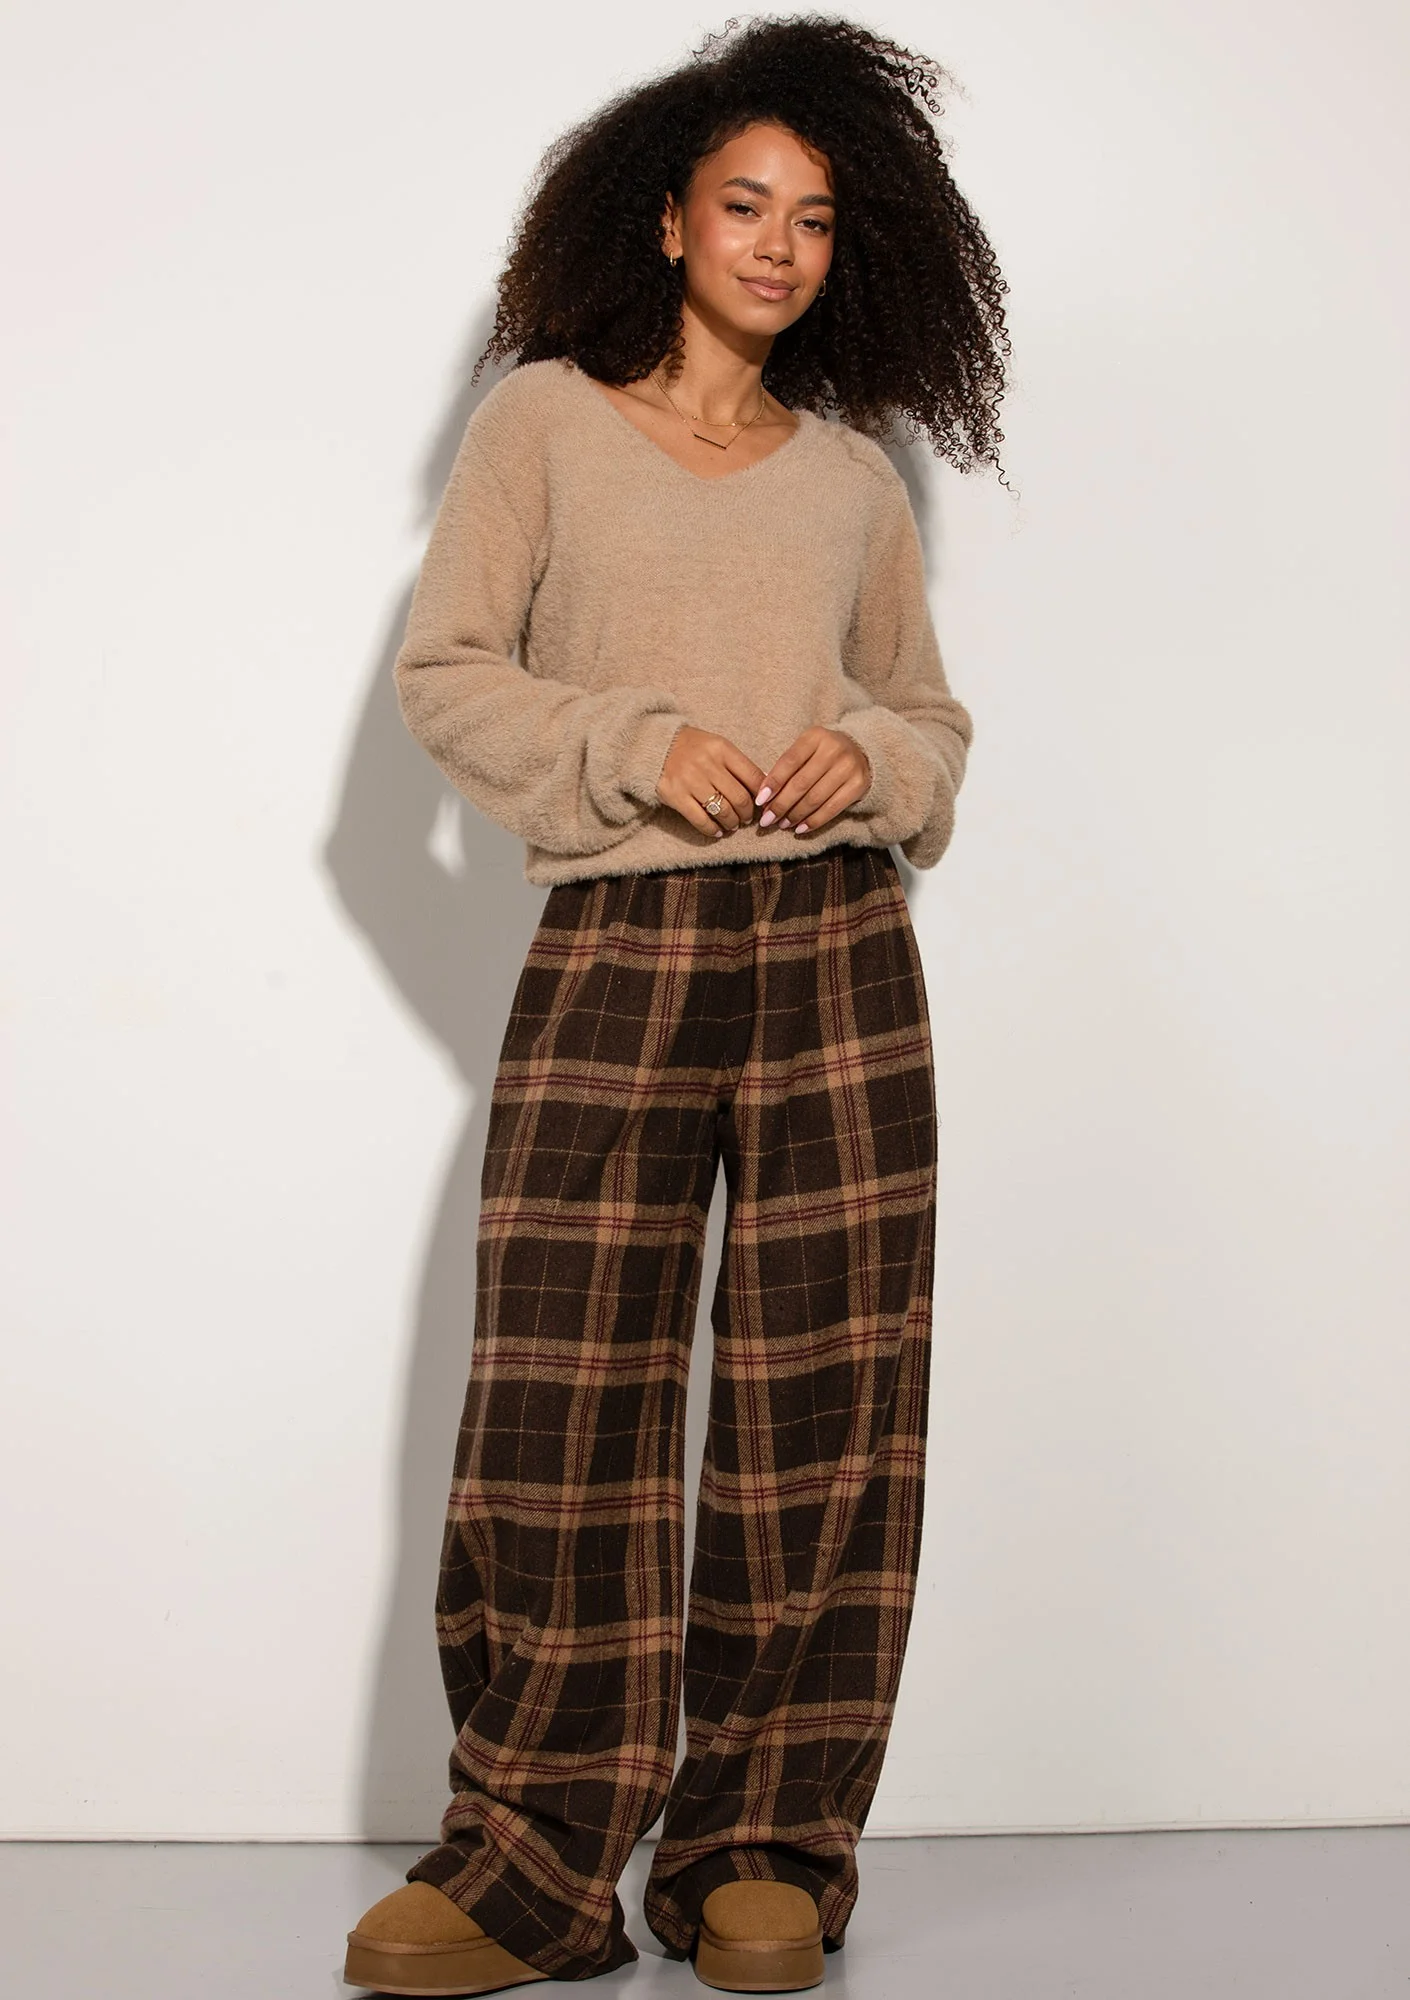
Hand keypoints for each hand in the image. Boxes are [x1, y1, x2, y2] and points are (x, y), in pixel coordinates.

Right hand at [656, 725, 767, 838]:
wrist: (656, 744)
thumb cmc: (692, 747)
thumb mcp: (716, 746)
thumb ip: (737, 764)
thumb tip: (762, 787)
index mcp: (722, 749)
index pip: (753, 776)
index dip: (762, 795)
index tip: (762, 804)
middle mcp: (708, 764)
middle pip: (740, 798)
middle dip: (747, 814)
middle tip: (746, 818)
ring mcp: (691, 780)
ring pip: (723, 811)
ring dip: (732, 823)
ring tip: (732, 825)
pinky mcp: (676, 796)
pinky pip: (700, 820)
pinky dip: (712, 830)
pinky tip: (716, 832)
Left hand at [753, 728, 872, 834]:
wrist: (860, 752)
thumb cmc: (822, 754)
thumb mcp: (805, 750)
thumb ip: (787, 768)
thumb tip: (764, 797)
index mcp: (815, 736)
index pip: (789, 761)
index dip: (773, 783)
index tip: (759, 801)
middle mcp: (833, 749)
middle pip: (801, 783)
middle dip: (781, 805)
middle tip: (767, 820)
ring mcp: (848, 767)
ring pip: (815, 798)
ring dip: (795, 815)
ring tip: (782, 824)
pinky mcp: (858, 785)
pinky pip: (831, 808)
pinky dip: (813, 821)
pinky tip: (800, 828)